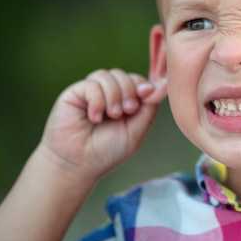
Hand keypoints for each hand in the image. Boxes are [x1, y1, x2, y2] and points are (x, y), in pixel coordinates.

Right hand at [39, 69, 166, 180]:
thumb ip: (150, 106)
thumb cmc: (107, 151)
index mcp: (125, 102)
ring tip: (111, 116)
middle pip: (126, 76)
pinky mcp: (75, 93)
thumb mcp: (136, 129)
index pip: (139, 81)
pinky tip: (94, 118)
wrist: (78, 165)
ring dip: (114, 96)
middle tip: (126, 112)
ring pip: (109, 76)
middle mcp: (108, 94)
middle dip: (130, 92)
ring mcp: (92, 92)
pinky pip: (92, 84)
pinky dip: (97, 100)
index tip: (146, 95)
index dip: (144, 86)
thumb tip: (166, 82)